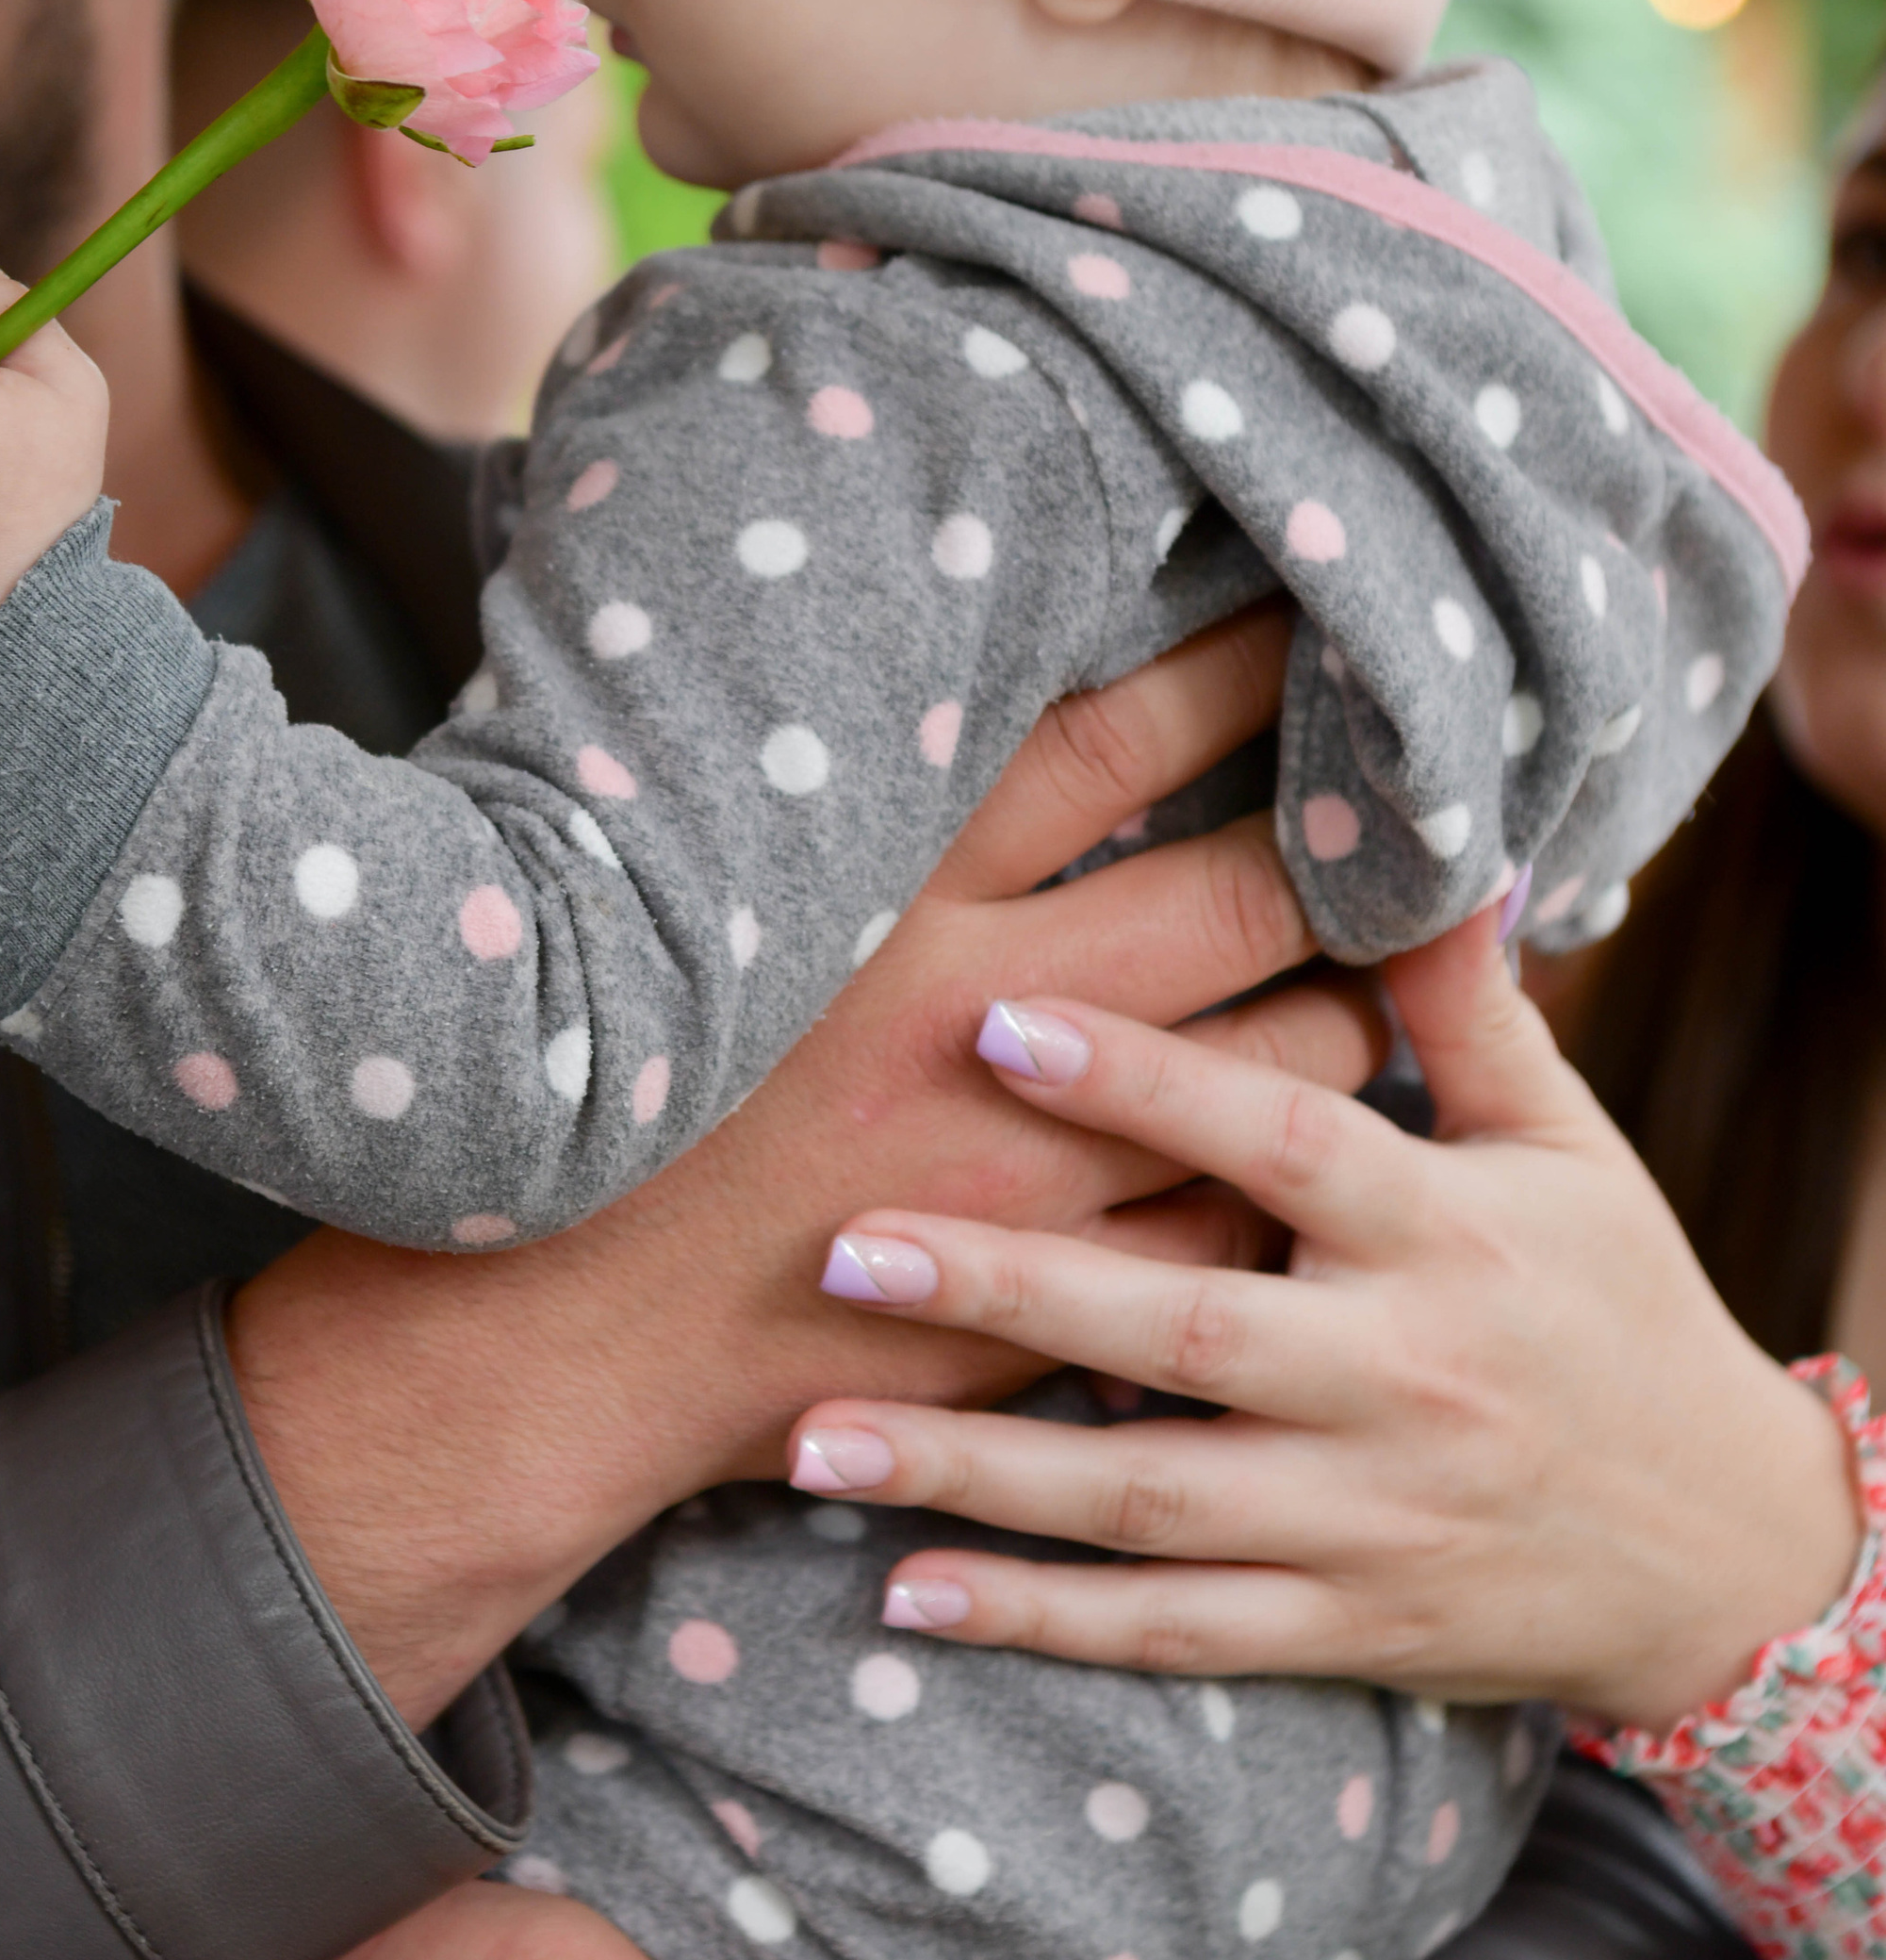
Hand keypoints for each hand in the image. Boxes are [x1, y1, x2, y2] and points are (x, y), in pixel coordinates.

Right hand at [229, 606, 1385, 1728]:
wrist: (551, 1345)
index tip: (1314, 614)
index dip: (1231, 670)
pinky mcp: (1063, 1300)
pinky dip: (1279, 1175)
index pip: (1108, 742)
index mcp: (887, 898)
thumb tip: (939, 691)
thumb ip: (831, 815)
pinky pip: (1242, 1215)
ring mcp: (1043, 1172)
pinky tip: (1288, 1151)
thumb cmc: (611, 1101)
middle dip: (1345, 849)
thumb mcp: (697, 909)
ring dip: (1342, 1015)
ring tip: (1360, 977)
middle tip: (1408, 803)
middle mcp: (986, 1019)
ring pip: (1291, 1067)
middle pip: (1249, 899)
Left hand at [787, 908, 1864, 1729]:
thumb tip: (1428, 849)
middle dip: (1002, 1287)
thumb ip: (1463, 1009)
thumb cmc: (1618, 1307)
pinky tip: (906, 1590)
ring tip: (809, 1437)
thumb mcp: (1564, 1148)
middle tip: (837, 1241)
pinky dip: (1038, 1620)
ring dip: (970, 1472)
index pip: (1279, 1142)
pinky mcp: (1342, 1630)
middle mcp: (1399, 1379)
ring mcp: (1366, 1520)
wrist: (1726, 1549)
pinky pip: (1169, 1632)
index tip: (996, 1020)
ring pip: (1145, 1501)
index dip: (1141, 1081)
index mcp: (1444, 1237)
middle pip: (1179, 1330)